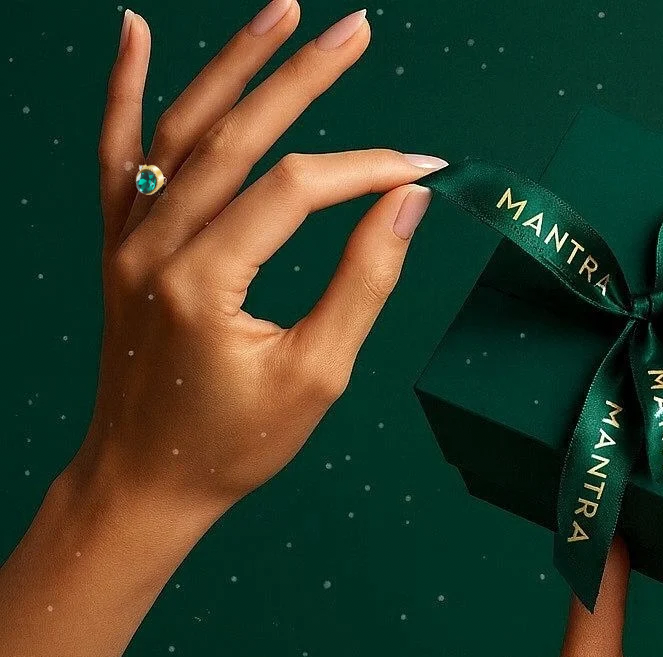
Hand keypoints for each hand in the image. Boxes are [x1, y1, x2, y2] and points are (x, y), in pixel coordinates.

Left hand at [71, 1, 446, 526]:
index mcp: (203, 283)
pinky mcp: (116, 247)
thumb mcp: (315, 377)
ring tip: (283, 12)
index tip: (424, 166)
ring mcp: (126, 242)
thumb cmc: (234, 443)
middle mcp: (154, 247)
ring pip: (178, 129)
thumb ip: (360, 285)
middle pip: (236, 136)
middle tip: (356, 30)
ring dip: (232, 65)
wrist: (146, 478)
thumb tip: (405, 206)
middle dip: (302, 78)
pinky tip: (135, 30)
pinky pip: (114, 154)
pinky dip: (123, 90)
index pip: (296, 191)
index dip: (365, 170)